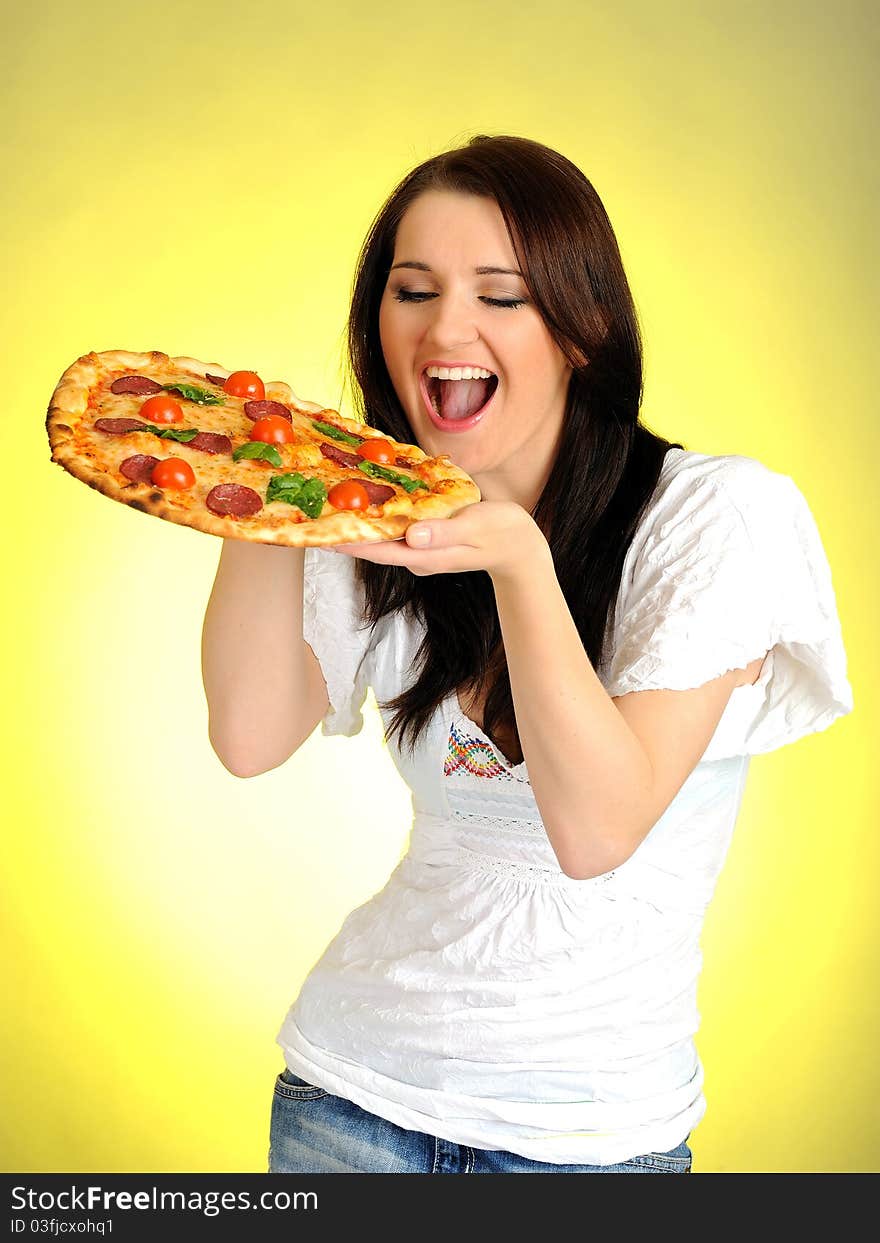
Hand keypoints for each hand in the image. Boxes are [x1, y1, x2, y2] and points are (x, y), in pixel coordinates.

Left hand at [330, 500, 551, 582]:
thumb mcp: (476, 529)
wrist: (520, 548)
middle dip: (345, 531)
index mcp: (425, 555)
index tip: (320, 533)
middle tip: (315, 511)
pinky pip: (396, 530)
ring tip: (332, 503)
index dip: (348, 541)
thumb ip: (444, 534)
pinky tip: (368, 501)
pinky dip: (379, 518)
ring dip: (359, 523)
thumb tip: (412, 535)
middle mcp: (416, 557)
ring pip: (382, 537)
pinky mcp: (425, 543)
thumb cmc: (502, 535)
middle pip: (372, 545)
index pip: (378, 550)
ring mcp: (420, 551)